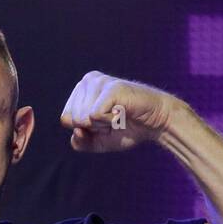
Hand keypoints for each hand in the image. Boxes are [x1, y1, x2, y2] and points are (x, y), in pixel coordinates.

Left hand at [60, 71, 178, 151]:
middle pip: (72, 119)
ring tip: (119, 114)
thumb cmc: (127, 129)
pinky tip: (123, 112)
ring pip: (82, 118)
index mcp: (81, 89)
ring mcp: (99, 81)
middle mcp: (88, 80)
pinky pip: (94, 116)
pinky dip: (110, 122)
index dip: (85, 130)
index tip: (104, 122)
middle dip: (94, 128)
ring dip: (103, 125)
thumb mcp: (97, 142)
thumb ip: (80, 142)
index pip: (65, 119)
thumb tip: (76, 131)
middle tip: (113, 119)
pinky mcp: (111, 88)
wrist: (156, 123)